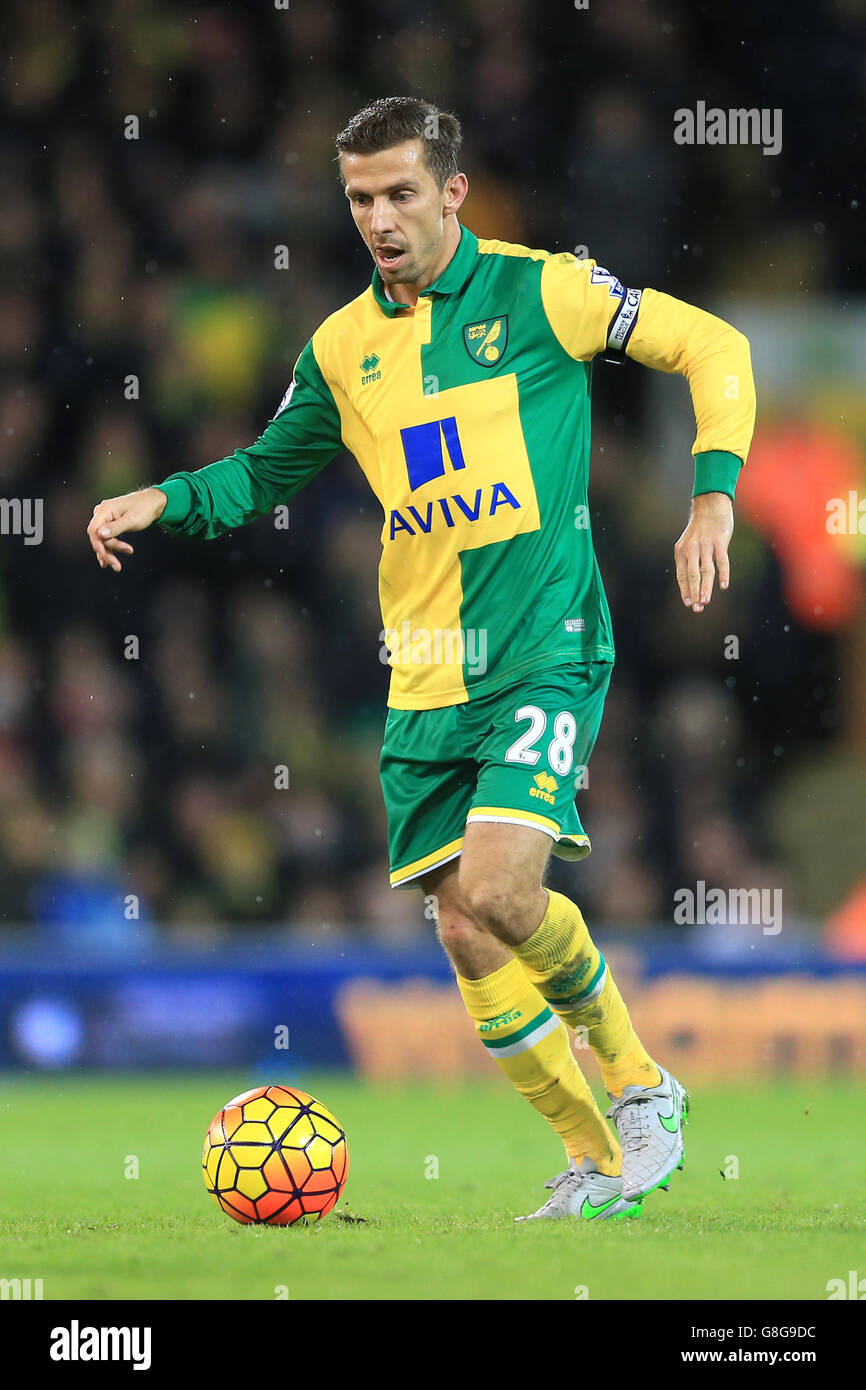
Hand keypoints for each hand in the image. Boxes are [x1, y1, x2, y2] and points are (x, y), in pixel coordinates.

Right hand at [87, 487, 166, 571]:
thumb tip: (99, 535)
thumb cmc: (144, 509)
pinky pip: (106, 537)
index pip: (93, 530)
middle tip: (118, 566)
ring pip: (102, 539)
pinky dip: (109, 548)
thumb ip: (116, 527)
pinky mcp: (110, 523)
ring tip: (117, 566)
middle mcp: (101, 513)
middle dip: (107, 551)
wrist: (153, 503)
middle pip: (98, 537)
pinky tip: (110, 561)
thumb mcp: (132, 520)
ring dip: (109, 552)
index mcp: (105, 509)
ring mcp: (105, 518)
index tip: (104, 556)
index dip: (97, 544)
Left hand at [673, 491, 733, 612]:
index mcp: (681, 551)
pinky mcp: (720, 541)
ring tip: (705, 601)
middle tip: (697, 608)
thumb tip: (691, 582)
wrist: (710, 505)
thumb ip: (688, 559)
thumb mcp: (688, 542)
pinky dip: (723, 574)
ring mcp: (706, 545)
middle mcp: (691, 549)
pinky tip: (723, 586)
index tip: (688, 603)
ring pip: (706, 570)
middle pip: (692, 575)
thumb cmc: (700, 528)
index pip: (681, 575)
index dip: (685, 590)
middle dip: (694, 593)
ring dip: (706, 587)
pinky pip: (722, 561)